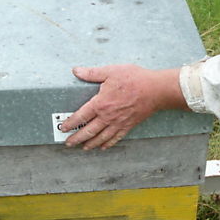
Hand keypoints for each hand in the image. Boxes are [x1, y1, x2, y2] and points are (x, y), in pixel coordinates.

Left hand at [62, 65, 184, 149]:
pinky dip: (107, 144)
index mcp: (100, 103)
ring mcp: (118, 123)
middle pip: (88, 131)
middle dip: (76, 139)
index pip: (80, 116)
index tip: (63, 128)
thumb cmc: (134, 79)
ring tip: (83, 148)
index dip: (70, 123)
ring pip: (100, 138)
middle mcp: (107, 117)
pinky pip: (115, 138)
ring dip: (90, 144)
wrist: (155, 90)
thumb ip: (92, 73)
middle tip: (68, 143)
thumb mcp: (111, 71)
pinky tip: (103, 147)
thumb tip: (76, 71)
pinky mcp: (128, 126)